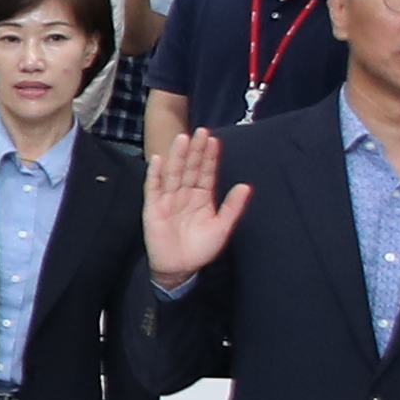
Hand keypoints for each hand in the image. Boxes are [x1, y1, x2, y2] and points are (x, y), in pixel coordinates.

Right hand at [140, 120, 246, 282]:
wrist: (180, 268)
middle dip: (195, 150)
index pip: (206, 172)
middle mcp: (184, 194)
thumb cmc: (200, 248)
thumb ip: (233, 207)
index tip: (214, 140)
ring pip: (174, 173)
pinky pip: (153, 188)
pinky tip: (159, 160)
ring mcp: (168, 199)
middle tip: (201, 131)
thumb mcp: (222, 227)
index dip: (209, 157)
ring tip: (183, 139)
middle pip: (190, 168)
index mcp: (202, 197)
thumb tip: (246, 186)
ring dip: (177, 156)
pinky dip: (155, 174)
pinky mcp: (153, 208)